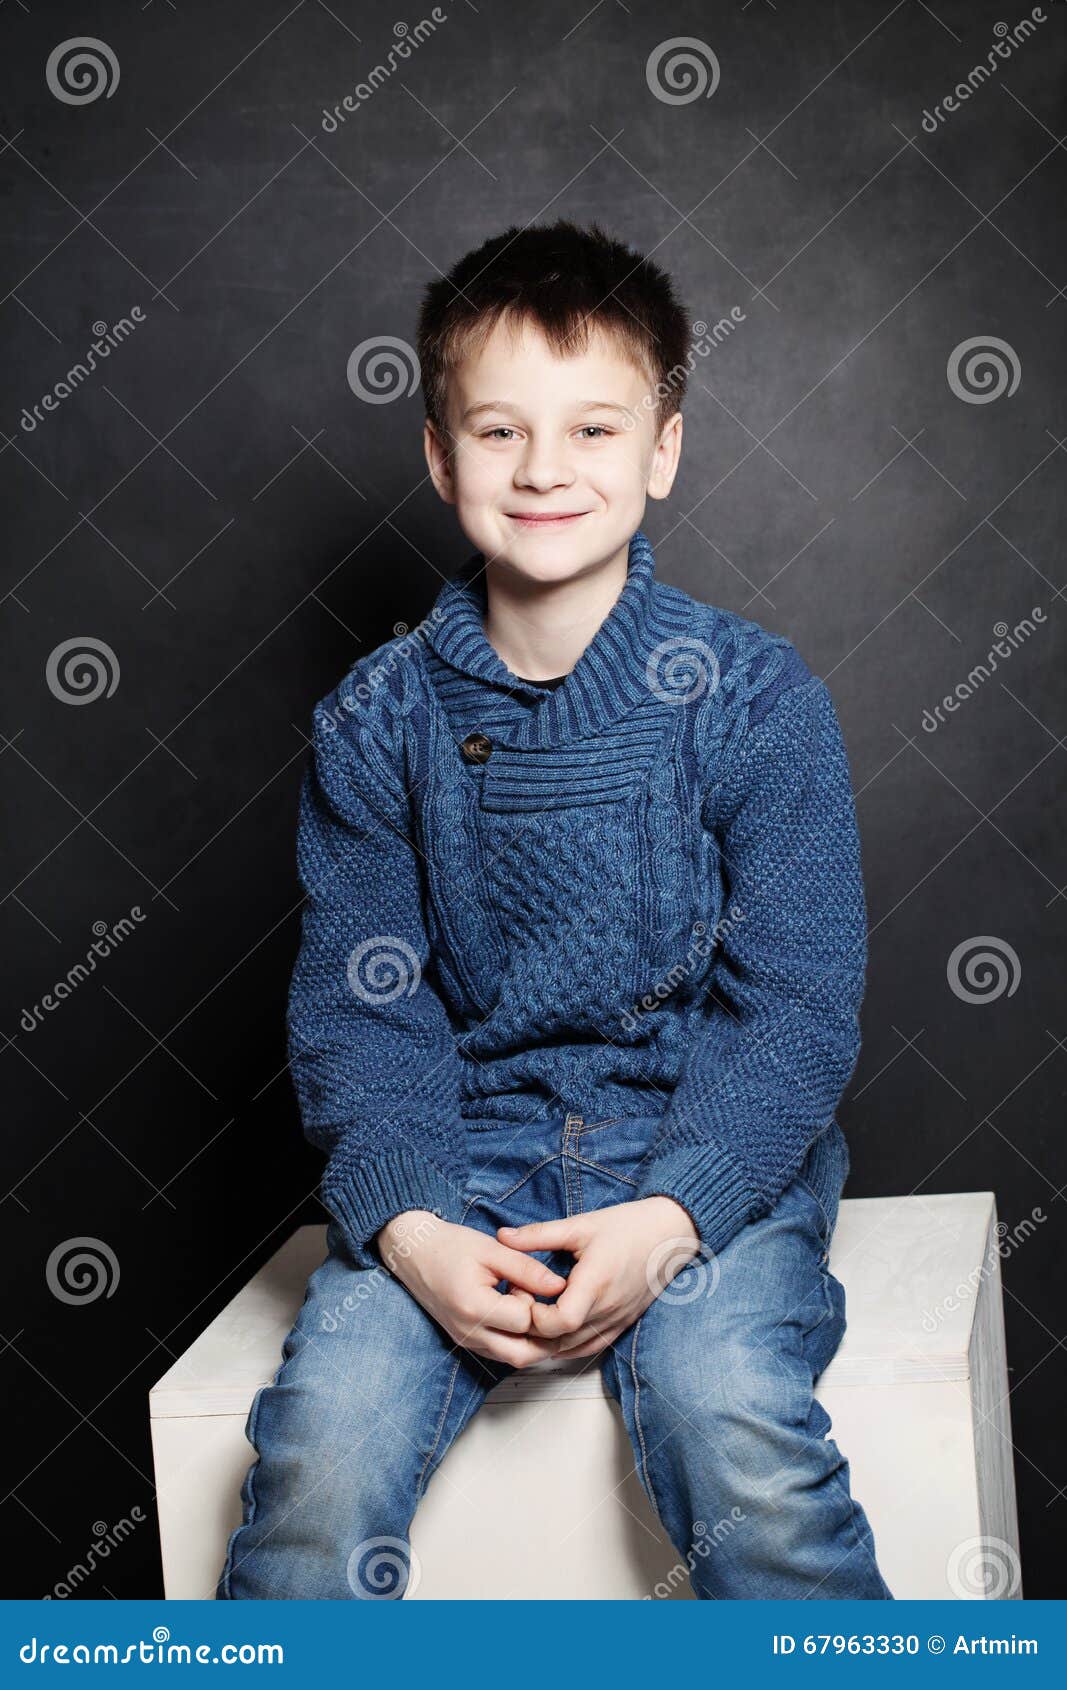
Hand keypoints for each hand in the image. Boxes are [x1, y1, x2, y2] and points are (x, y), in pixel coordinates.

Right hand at [376, 1210, 569, 1367]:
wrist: (414, 1253)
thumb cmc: (450, 1246)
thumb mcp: (492, 1249)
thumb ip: (527, 1268)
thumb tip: (559, 1285)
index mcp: (474, 1307)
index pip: (525, 1321)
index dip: (537, 1302)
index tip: (531, 1282)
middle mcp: (469, 1332)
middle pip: (523, 1354)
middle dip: (545, 1335)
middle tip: (549, 1307)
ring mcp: (466, 1341)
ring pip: (514, 1359)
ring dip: (532, 1341)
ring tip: (534, 1309)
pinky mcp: (466, 1342)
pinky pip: (500, 1353)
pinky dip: (517, 1341)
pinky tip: (518, 1316)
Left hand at [497, 1196, 699, 1360]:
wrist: (669, 1235)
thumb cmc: (626, 1226)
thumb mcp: (580, 1225)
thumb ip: (539, 1235)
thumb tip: (501, 1236)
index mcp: (596, 1282)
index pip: (560, 1321)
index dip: (534, 1316)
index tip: (522, 1295)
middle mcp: (607, 1309)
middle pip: (561, 1340)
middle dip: (533, 1329)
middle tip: (520, 1303)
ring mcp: (616, 1321)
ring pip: (573, 1350)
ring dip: (547, 1341)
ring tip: (532, 1316)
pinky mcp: (621, 1325)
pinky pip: (590, 1349)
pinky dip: (567, 1347)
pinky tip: (552, 1334)